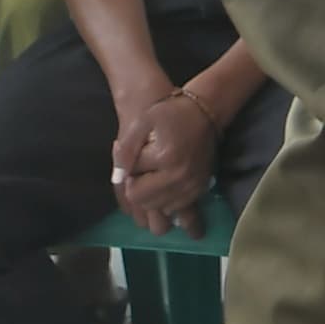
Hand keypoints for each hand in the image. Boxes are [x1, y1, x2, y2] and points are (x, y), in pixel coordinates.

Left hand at [110, 93, 216, 231]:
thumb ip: (127, 149)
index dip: (128, 171)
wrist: (205, 113)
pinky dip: (165, 203)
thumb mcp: (143, 122)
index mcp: (164, 157)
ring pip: (157, 209)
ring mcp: (191, 185)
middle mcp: (179, 176)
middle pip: (142, 200)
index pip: (131, 181)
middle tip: (143, 170)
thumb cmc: (170, 114)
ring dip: (149, 198)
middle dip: (136, 188)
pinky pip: (174, 210)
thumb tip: (118, 177)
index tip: (136, 157)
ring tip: (153, 178)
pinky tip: (165, 187)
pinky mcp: (199, 190)